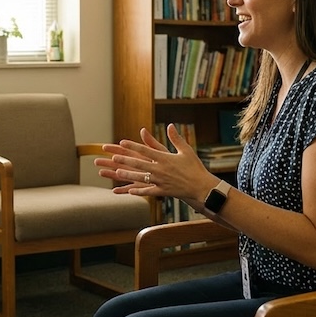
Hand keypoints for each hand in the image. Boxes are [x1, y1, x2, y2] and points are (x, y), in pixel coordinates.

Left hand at [94, 124, 211, 200]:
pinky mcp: (163, 191)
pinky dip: (139, 191)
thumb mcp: (186, 150)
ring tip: (116, 172)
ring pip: (141, 178)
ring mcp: (161, 181)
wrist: (202, 186)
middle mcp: (161, 169)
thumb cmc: (195, 167)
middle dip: (125, 160)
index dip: (133, 145)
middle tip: (113, 157)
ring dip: (128, 175)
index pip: (146, 150)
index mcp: (165, 158)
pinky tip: (130, 190)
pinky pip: (148, 191)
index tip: (122, 142)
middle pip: (139, 163)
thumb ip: (176, 138)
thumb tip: (170, 125)